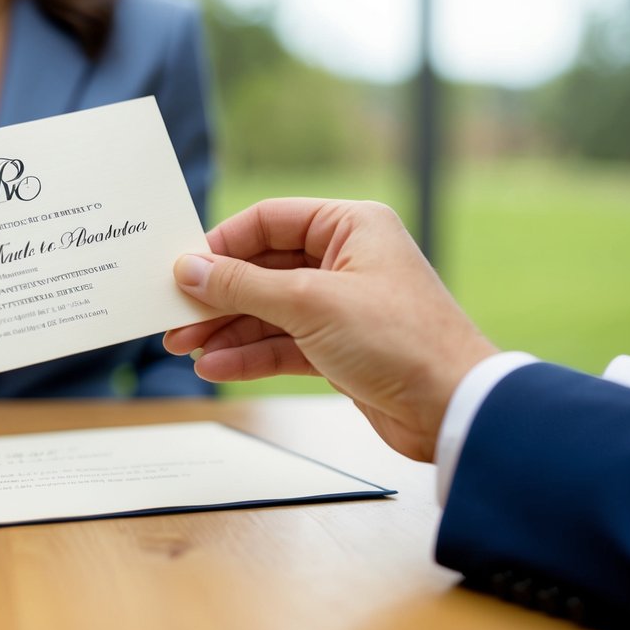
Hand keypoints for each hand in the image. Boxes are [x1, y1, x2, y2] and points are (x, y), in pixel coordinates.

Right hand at [164, 198, 496, 460]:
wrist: (455, 409)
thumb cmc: (399, 340)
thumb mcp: (309, 304)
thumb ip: (242, 286)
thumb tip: (189, 269)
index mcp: (350, 226)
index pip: (268, 221)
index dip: (221, 244)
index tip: (182, 270)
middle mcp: (346, 259)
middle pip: (263, 269)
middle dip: (218, 296)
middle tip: (174, 317)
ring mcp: (342, 305)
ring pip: (269, 310)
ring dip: (227, 329)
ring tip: (185, 348)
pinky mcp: (340, 347)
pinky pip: (283, 343)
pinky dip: (250, 355)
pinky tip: (216, 366)